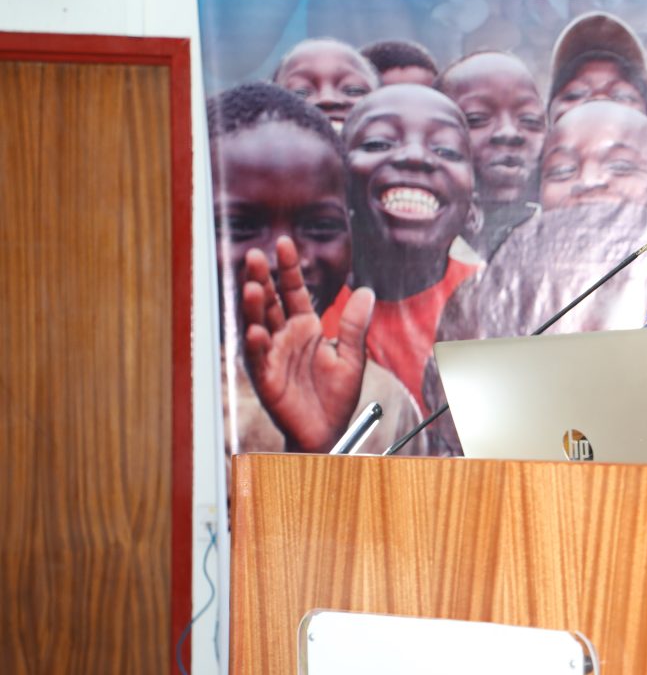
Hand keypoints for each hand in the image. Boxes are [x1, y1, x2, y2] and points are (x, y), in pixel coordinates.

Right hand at [241, 236, 374, 452]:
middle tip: (256, 255)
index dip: (289, 268)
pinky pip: (258, 358)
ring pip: (259, 324)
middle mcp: (285, 336)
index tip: (285, 243)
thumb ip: (356, 326)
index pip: (294, 291)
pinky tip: (256, 330)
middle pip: (270, 301)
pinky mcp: (266, 378)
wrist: (328, 431)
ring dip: (254, 306)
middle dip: (263, 278)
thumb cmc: (337, 396)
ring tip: (252, 286)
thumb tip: (365, 291)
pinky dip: (256, 344)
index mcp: (306, 327)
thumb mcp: (353, 357)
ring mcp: (273, 355)